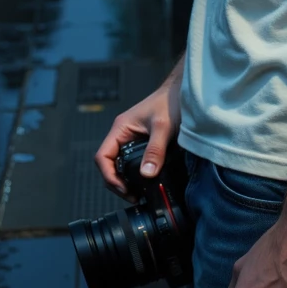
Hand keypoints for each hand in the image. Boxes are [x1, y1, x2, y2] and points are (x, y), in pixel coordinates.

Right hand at [94, 61, 182, 197]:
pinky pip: (134, 162)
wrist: (184, 92)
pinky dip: (137, 174)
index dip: (109, 176)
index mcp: (120, 128)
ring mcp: (132, 139)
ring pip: (121, 164)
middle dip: (117, 183)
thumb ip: (155, 150)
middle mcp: (123, 134)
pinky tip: (146, 182)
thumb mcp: (163, 127)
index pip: (103, 157)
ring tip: (139, 193)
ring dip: (127, 180)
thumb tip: (147, 174)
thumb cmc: (170, 101)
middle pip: (109, 164)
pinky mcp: (143, 143)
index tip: (123, 188)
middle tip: (133, 196)